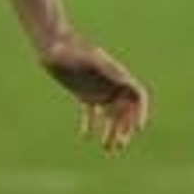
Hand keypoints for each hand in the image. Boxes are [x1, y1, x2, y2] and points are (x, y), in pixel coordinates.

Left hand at [39, 33, 150, 150]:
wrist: (52, 46)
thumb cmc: (69, 49)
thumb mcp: (85, 57)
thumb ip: (100, 66)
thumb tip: (117, 76)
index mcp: (117, 75)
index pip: (138, 96)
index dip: (141, 113)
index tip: (137, 129)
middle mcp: (111, 84)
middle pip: (126, 111)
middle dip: (124, 129)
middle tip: (119, 146)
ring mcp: (99, 90)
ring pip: (110, 116)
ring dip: (111, 132)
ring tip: (107, 148)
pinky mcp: (84, 94)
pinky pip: (92, 113)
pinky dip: (90, 125)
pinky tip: (85, 136)